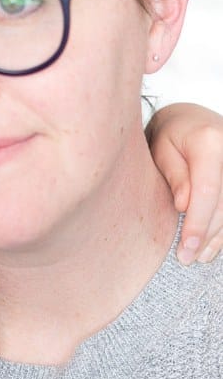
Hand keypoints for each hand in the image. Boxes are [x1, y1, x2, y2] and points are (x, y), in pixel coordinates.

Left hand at [146, 102, 222, 262]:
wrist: (192, 121)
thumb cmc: (170, 136)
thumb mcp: (161, 150)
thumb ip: (174, 176)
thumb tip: (183, 205)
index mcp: (210, 142)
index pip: (207, 189)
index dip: (198, 222)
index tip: (186, 246)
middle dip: (206, 234)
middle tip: (187, 258)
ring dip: (218, 236)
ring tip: (198, 257)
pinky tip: (212, 247)